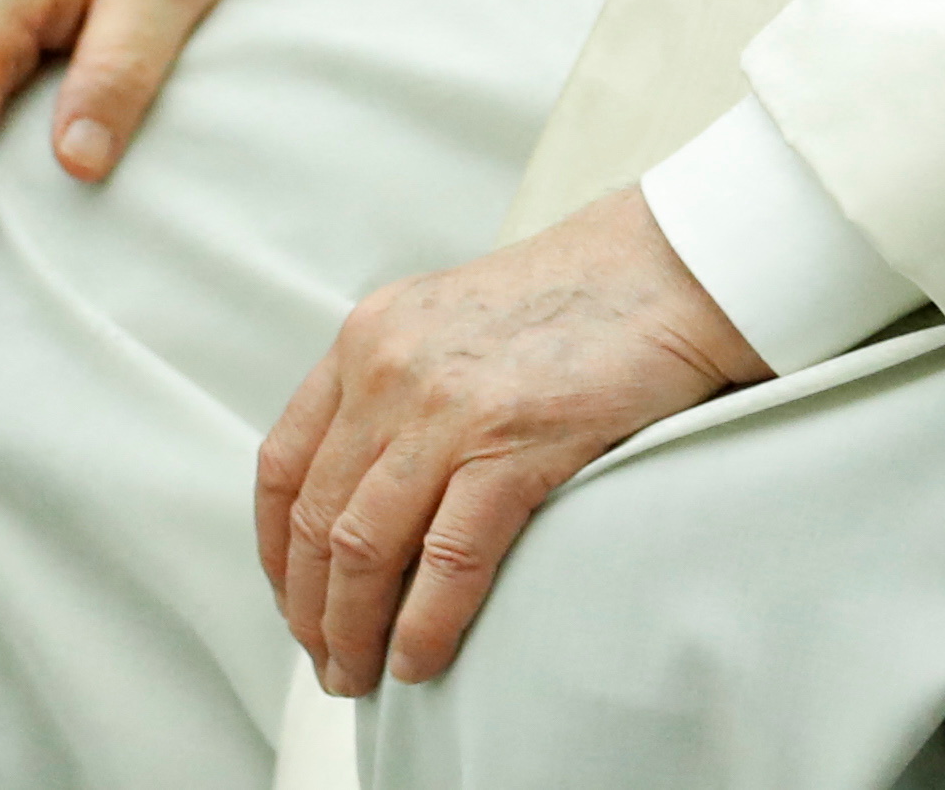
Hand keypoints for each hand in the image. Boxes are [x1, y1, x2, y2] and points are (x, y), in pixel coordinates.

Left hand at [253, 188, 771, 694]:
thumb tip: (368, 489)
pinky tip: (420, 659)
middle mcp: (389, 368)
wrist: (667, 267)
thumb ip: (398, 385)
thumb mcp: (450, 322)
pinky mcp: (513, 444)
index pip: (283, 465)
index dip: (277, 552)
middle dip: (310, 610)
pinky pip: (446, 560)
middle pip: (315, 518)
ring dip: (352, 630)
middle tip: (328, 660)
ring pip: (363, 549)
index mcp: (368, 338)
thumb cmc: (576, 301)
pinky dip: (424, 625)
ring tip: (360, 676)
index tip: (295, 599)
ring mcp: (448, 407)